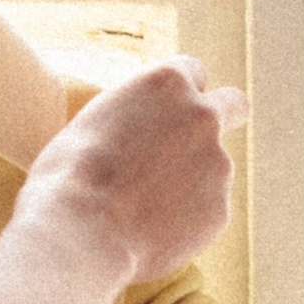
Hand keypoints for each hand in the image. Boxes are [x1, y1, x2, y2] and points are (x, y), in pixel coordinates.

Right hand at [23, 58, 245, 280]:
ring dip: (191, 179)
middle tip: (191, 144)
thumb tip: (145, 126)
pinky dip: (187, 217)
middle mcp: (202, 116)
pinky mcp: (221, 209)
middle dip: (222, 117)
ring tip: (141, 206)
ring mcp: (218, 164)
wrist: (81, 233)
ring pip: (214, 166)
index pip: (193, 71)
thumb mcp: (95, 119)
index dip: (178, 94)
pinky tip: (149, 230)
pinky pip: (207, 208)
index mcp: (167, 83)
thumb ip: (135, 113)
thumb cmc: (69, 175)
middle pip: (234, 104)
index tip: (166, 112)